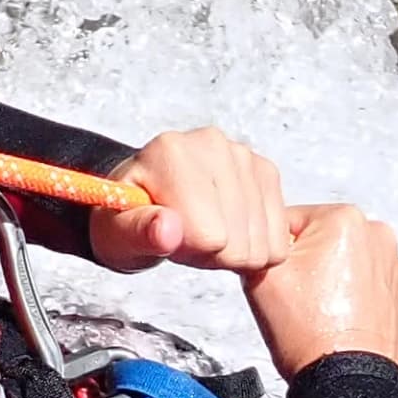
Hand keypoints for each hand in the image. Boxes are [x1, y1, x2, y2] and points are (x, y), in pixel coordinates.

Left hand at [95, 126, 296, 273]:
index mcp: (171, 152)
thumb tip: (166, 230)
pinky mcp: (265, 171)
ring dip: (234, 250)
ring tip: (203, 233)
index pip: (210, 236)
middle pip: (238, 242)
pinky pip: (278, 237)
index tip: (168, 237)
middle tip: (185, 237)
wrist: (146, 200)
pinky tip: (228, 231)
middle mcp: (211, 143)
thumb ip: (138, 232)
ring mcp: (243, 154)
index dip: (190, 251)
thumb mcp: (118, 234)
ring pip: (261, 243)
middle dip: (212, 253)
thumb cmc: (127, 218)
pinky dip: (256, 246)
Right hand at [244, 203, 397, 375]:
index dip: (274, 253)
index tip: (278, 282)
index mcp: (344, 218)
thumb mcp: (261, 279)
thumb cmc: (310, 335)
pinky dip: (353, 302)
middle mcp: (378, 235)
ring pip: (344, 266)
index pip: (289, 222)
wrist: (351, 384)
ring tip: (319, 315)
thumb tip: (260, 243)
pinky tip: (340, 323)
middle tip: (298, 302)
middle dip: (306, 266)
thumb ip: (258, 245)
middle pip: (320, 241)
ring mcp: (395, 267)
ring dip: (330, 283)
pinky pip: (367, 289)